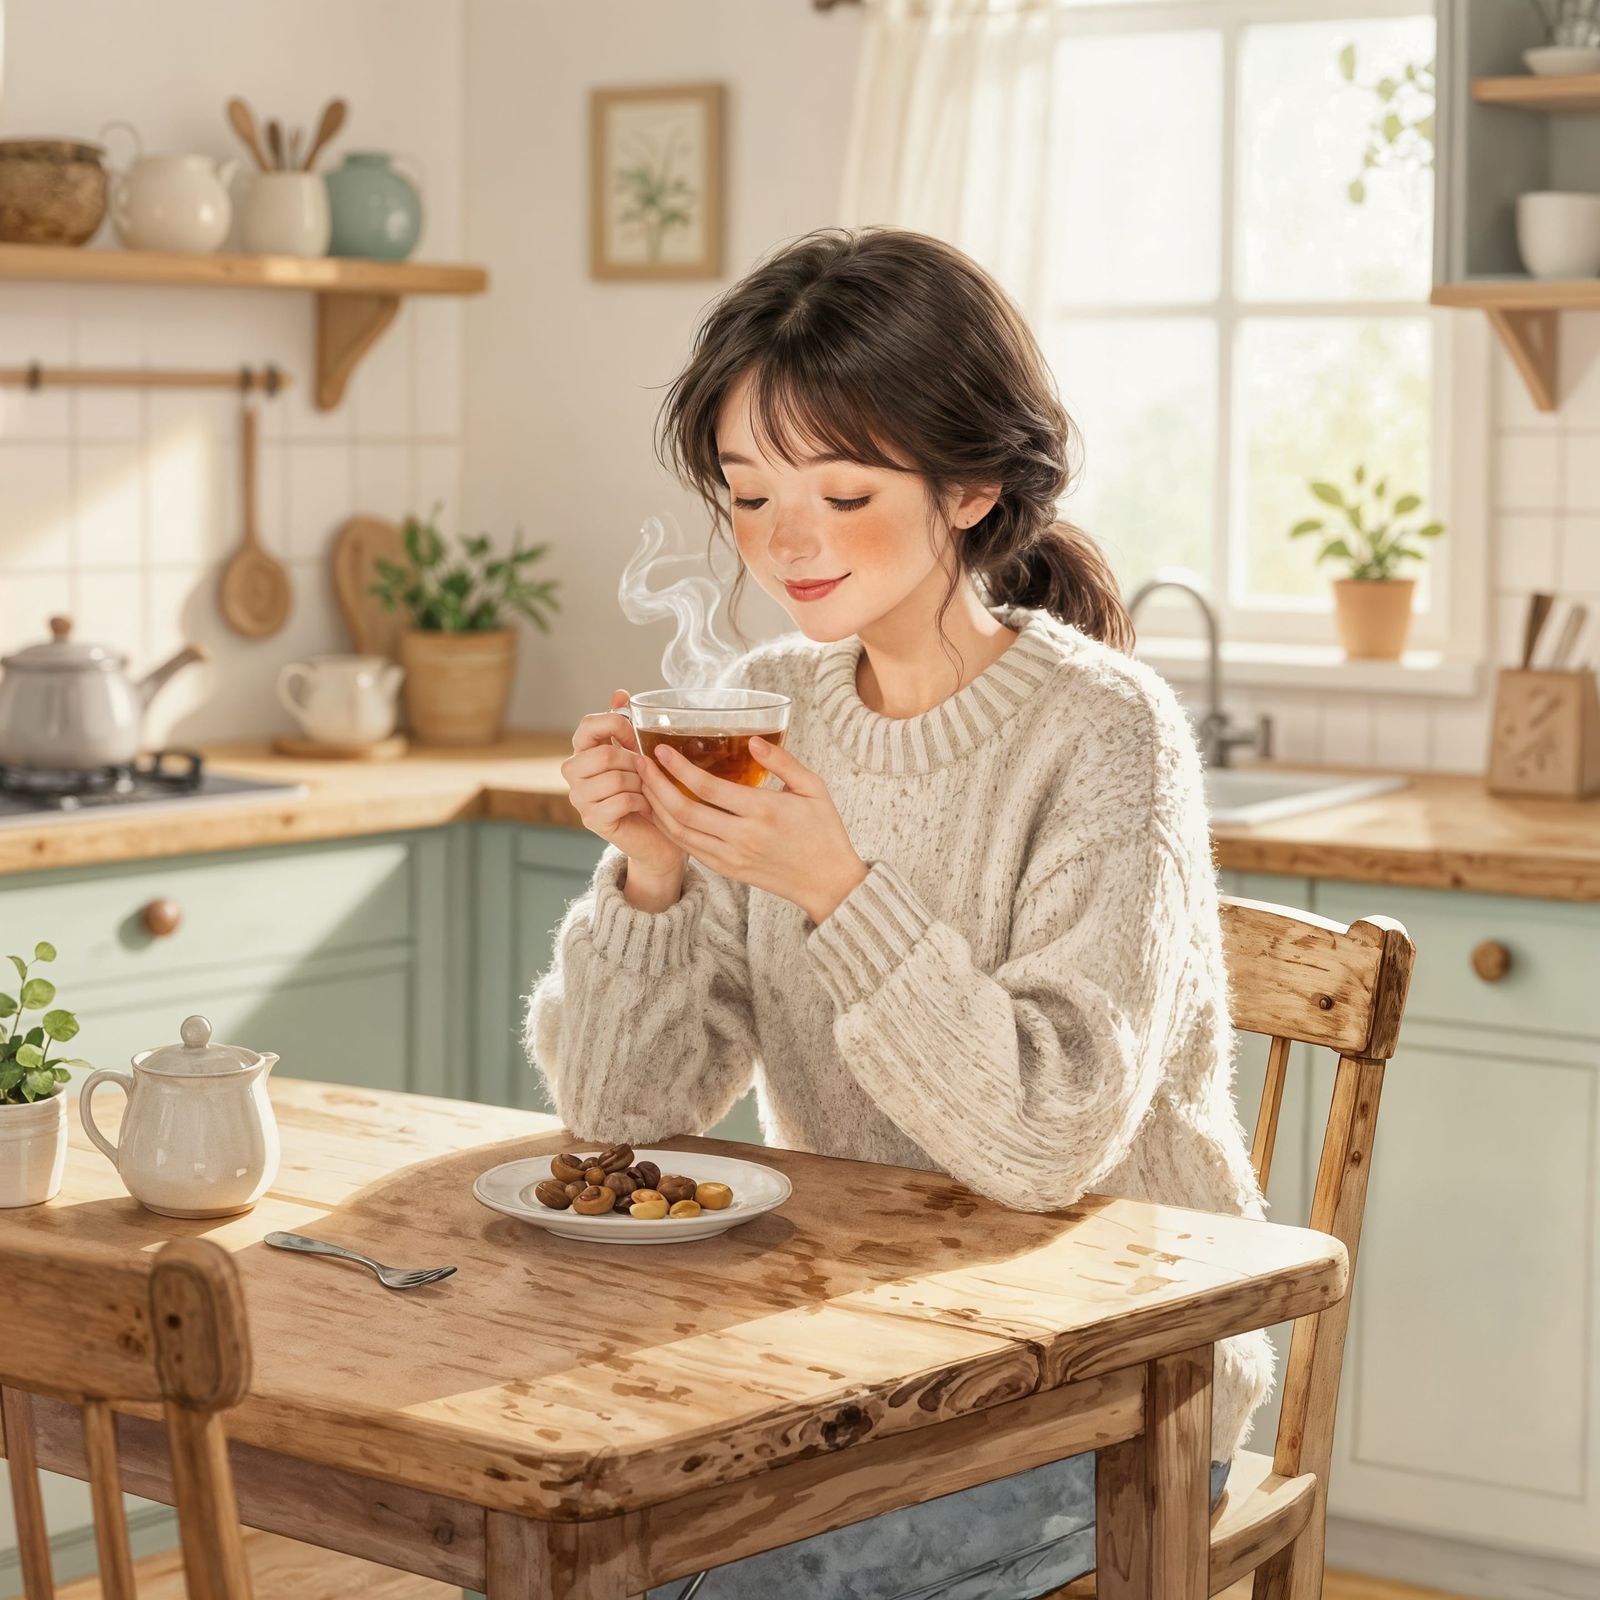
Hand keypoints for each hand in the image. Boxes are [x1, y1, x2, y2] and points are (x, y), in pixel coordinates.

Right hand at [560, 690, 687, 879]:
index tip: (635, 737)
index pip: (587, 725)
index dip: (616, 726)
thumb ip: (626, 726)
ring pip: (615, 778)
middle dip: (634, 762)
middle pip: (604, 754)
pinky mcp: (592, 820)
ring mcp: (579, 798)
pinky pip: (621, 800)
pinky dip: (642, 802)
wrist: (657, 836)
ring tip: (648, 791)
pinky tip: (647, 806)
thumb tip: (620, 693)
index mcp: (582, 751)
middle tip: (647, 774)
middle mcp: (573, 773)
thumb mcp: (639, 754)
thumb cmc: (648, 791)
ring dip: (641, 784)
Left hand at [634, 735, 868, 924]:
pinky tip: (660, 812)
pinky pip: (690, 849)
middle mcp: (742, 836)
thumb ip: (783, 762)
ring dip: (657, 807)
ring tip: (643, 783)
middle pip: (684, 811)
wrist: (828, 883)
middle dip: (656, 785)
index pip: (707, 788)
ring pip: (681, 833)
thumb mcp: (813, 788)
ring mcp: (732, 857)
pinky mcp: (728, 870)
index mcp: (764, 811)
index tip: (661, 750)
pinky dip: (670, 830)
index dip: (678, 768)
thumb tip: (752, 740)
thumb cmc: (825, 831)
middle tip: (640, 763)